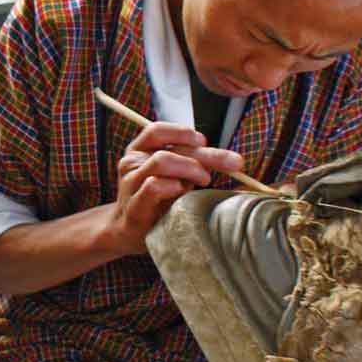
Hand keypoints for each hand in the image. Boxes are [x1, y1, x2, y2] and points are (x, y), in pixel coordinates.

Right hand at [109, 122, 243, 254]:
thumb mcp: (173, 175)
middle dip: (207, 154)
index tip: (204, 141)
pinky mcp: (134, 205)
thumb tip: (229, 160)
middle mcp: (132, 162)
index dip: (183, 132)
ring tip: (205, 180)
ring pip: (162, 161)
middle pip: (170, 148)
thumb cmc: (157, 200)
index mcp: (140, 149)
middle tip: (233, 163)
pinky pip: (154, 186)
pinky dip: (173, 186)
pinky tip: (183, 191)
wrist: (128, 231)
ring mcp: (130, 183)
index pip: (158, 130)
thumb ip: (191, 162)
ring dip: (190, 168)